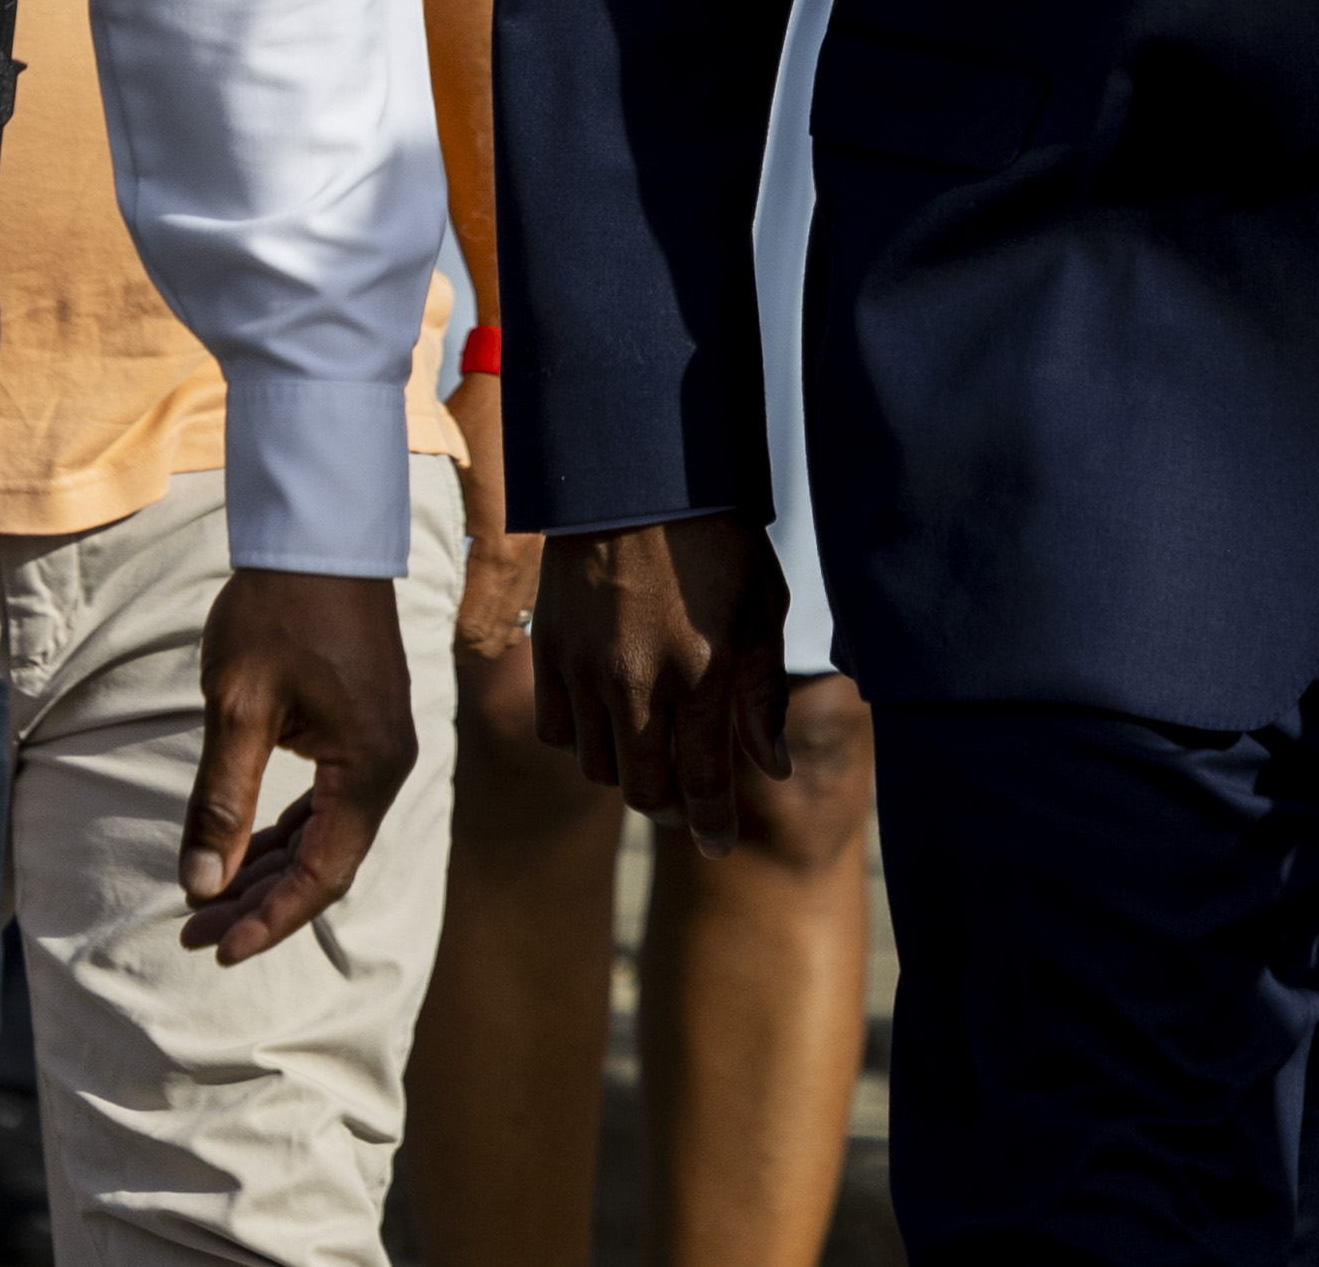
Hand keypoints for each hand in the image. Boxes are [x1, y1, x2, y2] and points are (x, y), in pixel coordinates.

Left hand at [181, 566, 419, 965]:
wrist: (317, 536)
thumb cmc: (279, 610)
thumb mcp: (238, 706)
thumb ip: (221, 800)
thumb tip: (200, 883)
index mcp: (369, 768)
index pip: (322, 873)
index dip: (270, 920)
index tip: (217, 948)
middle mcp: (386, 768)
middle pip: (325, 863)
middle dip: (259, 901)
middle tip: (194, 930)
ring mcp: (377, 750)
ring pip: (325, 836)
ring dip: (268, 870)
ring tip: (206, 900)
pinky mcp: (362, 732)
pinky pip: (327, 803)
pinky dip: (284, 832)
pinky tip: (242, 850)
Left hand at [445, 370, 539, 666]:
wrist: (538, 380)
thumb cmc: (480, 417)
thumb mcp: (441, 466)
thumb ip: (421, 518)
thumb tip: (382, 561)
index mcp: (500, 547)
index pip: (472, 626)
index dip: (446, 641)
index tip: (422, 638)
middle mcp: (530, 557)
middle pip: (500, 634)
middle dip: (469, 643)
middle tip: (434, 637)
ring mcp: (547, 549)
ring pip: (520, 618)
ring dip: (491, 627)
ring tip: (457, 627)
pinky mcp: (554, 538)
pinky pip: (532, 594)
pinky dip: (510, 607)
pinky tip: (488, 603)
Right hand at [533, 514, 792, 848]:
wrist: (635, 475)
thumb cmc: (714, 538)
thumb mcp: (761, 609)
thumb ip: (761, 696)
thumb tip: (770, 767)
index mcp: (701, 673)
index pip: (704, 782)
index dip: (714, 823)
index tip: (719, 843)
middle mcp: (637, 681)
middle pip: (644, 790)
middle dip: (672, 808)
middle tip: (688, 803)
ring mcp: (584, 669)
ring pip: (597, 766)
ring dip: (628, 773)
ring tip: (651, 754)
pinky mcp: (549, 649)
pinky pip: (556, 729)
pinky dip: (582, 740)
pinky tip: (608, 720)